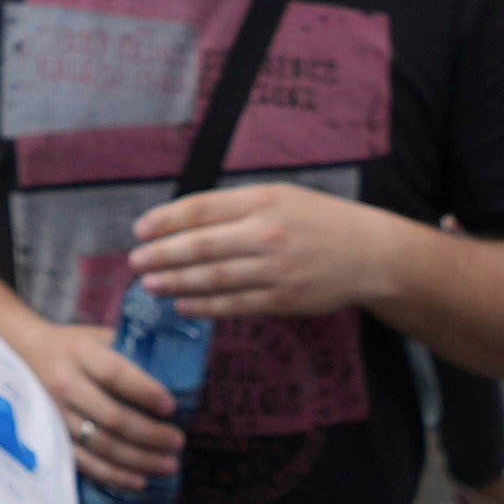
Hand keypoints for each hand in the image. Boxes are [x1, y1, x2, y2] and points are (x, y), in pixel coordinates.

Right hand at [23, 306, 182, 490]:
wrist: (25, 353)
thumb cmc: (74, 345)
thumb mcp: (98, 336)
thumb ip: (129, 352)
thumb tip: (176, 373)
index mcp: (80, 353)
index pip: (115, 375)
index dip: (144, 392)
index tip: (171, 407)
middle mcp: (66, 385)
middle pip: (112, 416)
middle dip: (149, 434)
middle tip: (177, 442)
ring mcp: (57, 415)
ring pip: (102, 444)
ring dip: (138, 459)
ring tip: (168, 464)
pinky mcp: (54, 437)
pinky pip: (85, 463)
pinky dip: (113, 475)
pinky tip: (139, 480)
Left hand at [127, 183, 391, 325]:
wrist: (368, 253)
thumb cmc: (319, 220)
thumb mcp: (281, 196)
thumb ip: (238, 206)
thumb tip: (186, 221)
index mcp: (264, 199)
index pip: (203, 208)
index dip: (167, 219)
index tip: (141, 229)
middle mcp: (267, 233)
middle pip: (202, 245)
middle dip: (163, 254)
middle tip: (135, 261)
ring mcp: (276, 269)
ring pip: (214, 278)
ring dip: (177, 283)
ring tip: (150, 285)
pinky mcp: (284, 300)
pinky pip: (236, 305)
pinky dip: (206, 306)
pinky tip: (184, 305)